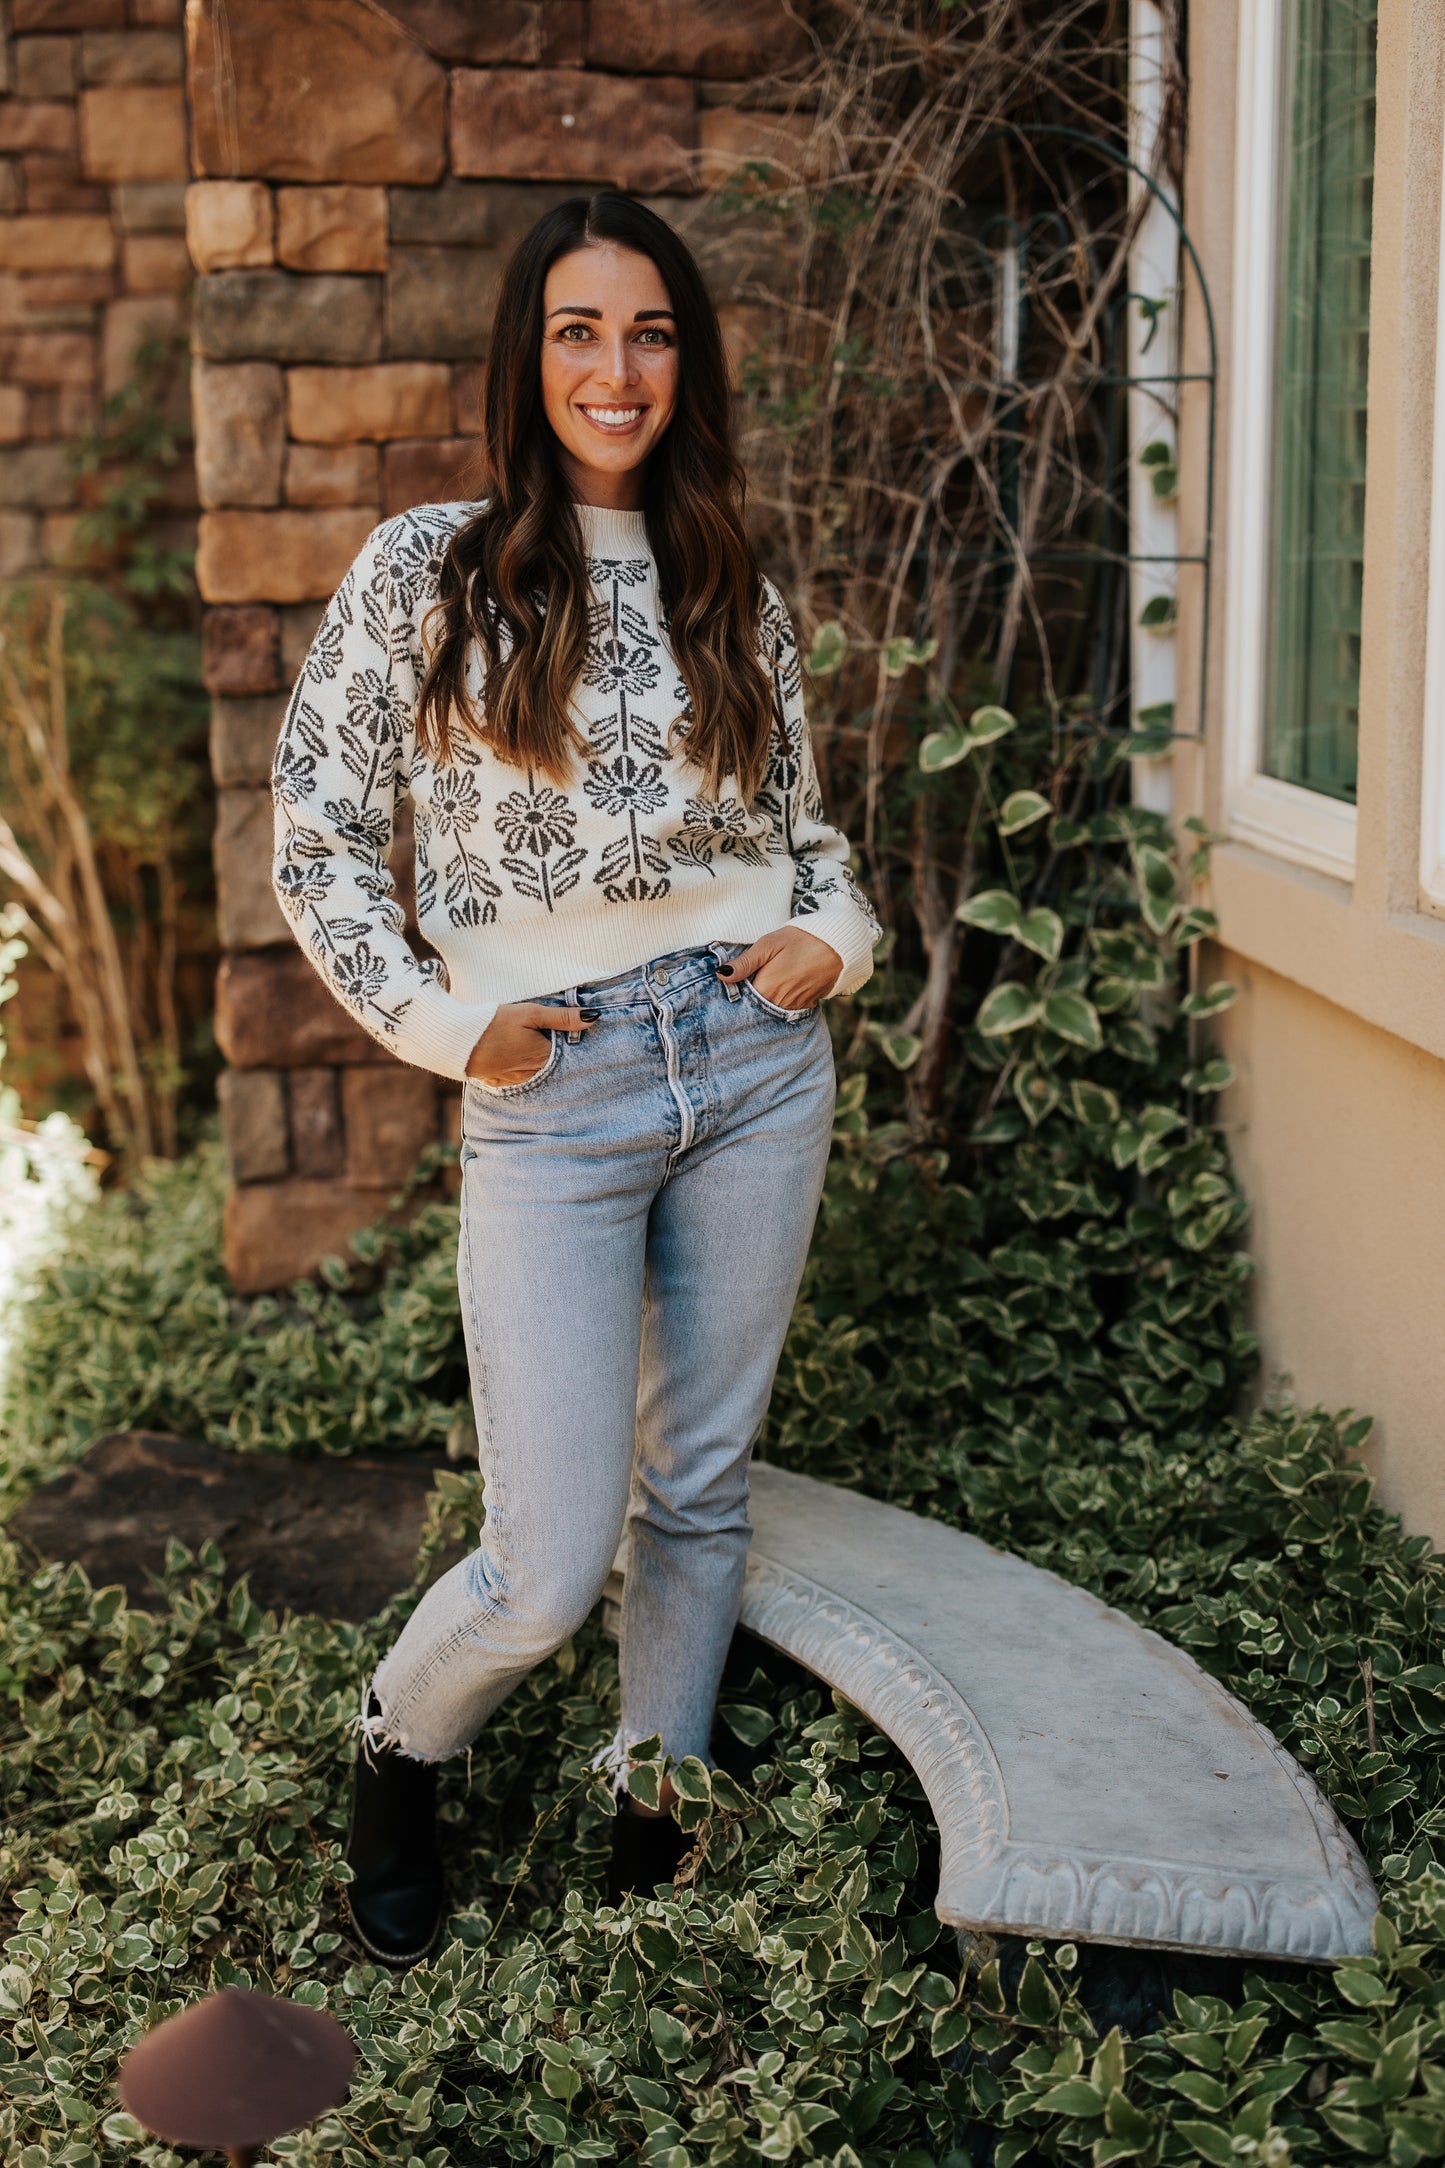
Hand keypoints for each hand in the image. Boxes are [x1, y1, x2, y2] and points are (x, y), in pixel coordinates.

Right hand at [465, 1001, 597, 1085]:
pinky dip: (522, 1068)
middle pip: (555, 1065)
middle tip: (553, 1037)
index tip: (576, 1033)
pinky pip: (519, 1078)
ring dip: (539, 1062)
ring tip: (533, 1045)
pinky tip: (516, 1056)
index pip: (570, 1054)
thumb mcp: (530, 1014)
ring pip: (537, 1072)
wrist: (457, 1042)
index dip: (573, 1042)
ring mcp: (516, 1081)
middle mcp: (534, 1074)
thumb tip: (593, 1018)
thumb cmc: (494, 1024)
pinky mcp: (500, 1082)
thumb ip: (562, 1017)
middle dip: (558, 1053)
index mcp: (545, 1058)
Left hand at [717, 925, 841, 1010]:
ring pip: (770, 1009)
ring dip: (764, 1001)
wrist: (839, 946)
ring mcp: (794, 1006)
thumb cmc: (802, 939)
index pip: (740, 999)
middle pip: (754, 1007)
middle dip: (748, 999)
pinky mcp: (806, 1005)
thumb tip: (721, 975)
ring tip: (765, 983)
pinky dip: (780, 1001)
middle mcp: (779, 1002)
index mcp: (766, 988)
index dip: (735, 992)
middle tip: (747, 983)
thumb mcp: (769, 944)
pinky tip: (781, 987)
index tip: (731, 984)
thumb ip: (745, 962)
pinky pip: (786, 1009)